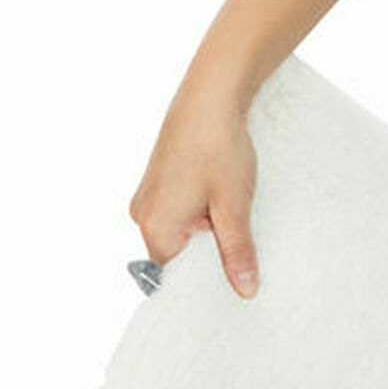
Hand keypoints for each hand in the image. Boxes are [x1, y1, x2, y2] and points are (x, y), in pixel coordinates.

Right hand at [128, 83, 258, 297]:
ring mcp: (150, 197)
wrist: (210, 97)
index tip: (234, 289)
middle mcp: (144, 214)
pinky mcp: (160, 183)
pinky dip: (202, 218)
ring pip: (182, 235)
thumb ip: (237, 252)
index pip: (177, 277)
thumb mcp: (234, 207)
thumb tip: (244, 291)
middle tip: (243, 259)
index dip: (207, 284)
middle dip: (209, 258)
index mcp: (156, 225)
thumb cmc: (218, 147)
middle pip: (178, 257)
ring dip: (209, 235)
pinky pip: (180, 215)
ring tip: (233, 223)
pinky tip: (224, 207)